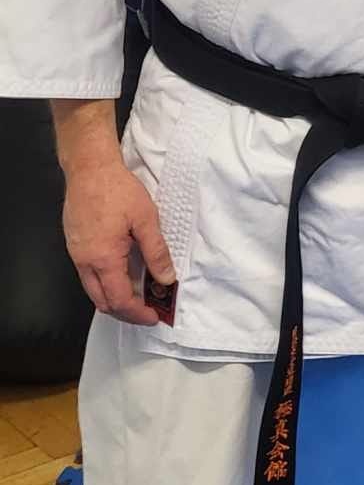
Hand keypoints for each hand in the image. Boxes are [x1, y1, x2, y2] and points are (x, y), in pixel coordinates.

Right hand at [63, 154, 175, 323]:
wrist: (89, 168)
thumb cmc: (117, 190)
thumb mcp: (146, 220)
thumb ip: (156, 252)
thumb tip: (166, 278)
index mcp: (103, 258)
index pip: (119, 300)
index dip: (137, 313)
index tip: (154, 315)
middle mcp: (85, 261)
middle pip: (102, 301)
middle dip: (125, 312)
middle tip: (148, 310)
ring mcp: (76, 254)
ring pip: (93, 289)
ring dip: (115, 298)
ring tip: (139, 294)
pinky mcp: (75, 245)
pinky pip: (89, 275)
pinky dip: (106, 282)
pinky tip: (124, 274)